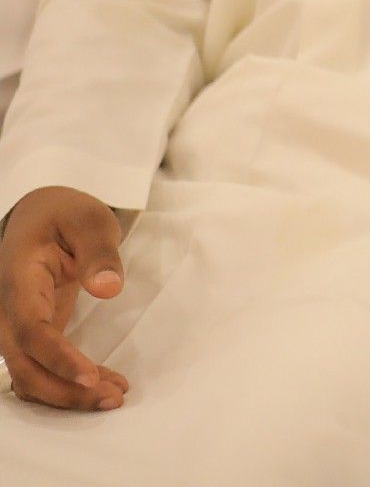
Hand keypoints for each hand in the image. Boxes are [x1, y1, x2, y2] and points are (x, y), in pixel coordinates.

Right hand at [0, 185, 127, 409]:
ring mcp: (15, 324)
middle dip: (65, 389)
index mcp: (18, 280)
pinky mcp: (31, 332)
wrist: (43, 214)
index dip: (57, 358)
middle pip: (25, 365)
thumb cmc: (67, 213)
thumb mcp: (89, 219)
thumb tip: (109, 289)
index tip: (90, 377)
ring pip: (28, 374)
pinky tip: (104, 385)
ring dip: (66, 394)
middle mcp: (8, 309)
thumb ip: (99, 252)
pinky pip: (39, 368)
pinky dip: (66, 383)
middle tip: (113, 397)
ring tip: (116, 396)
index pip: (31, 330)